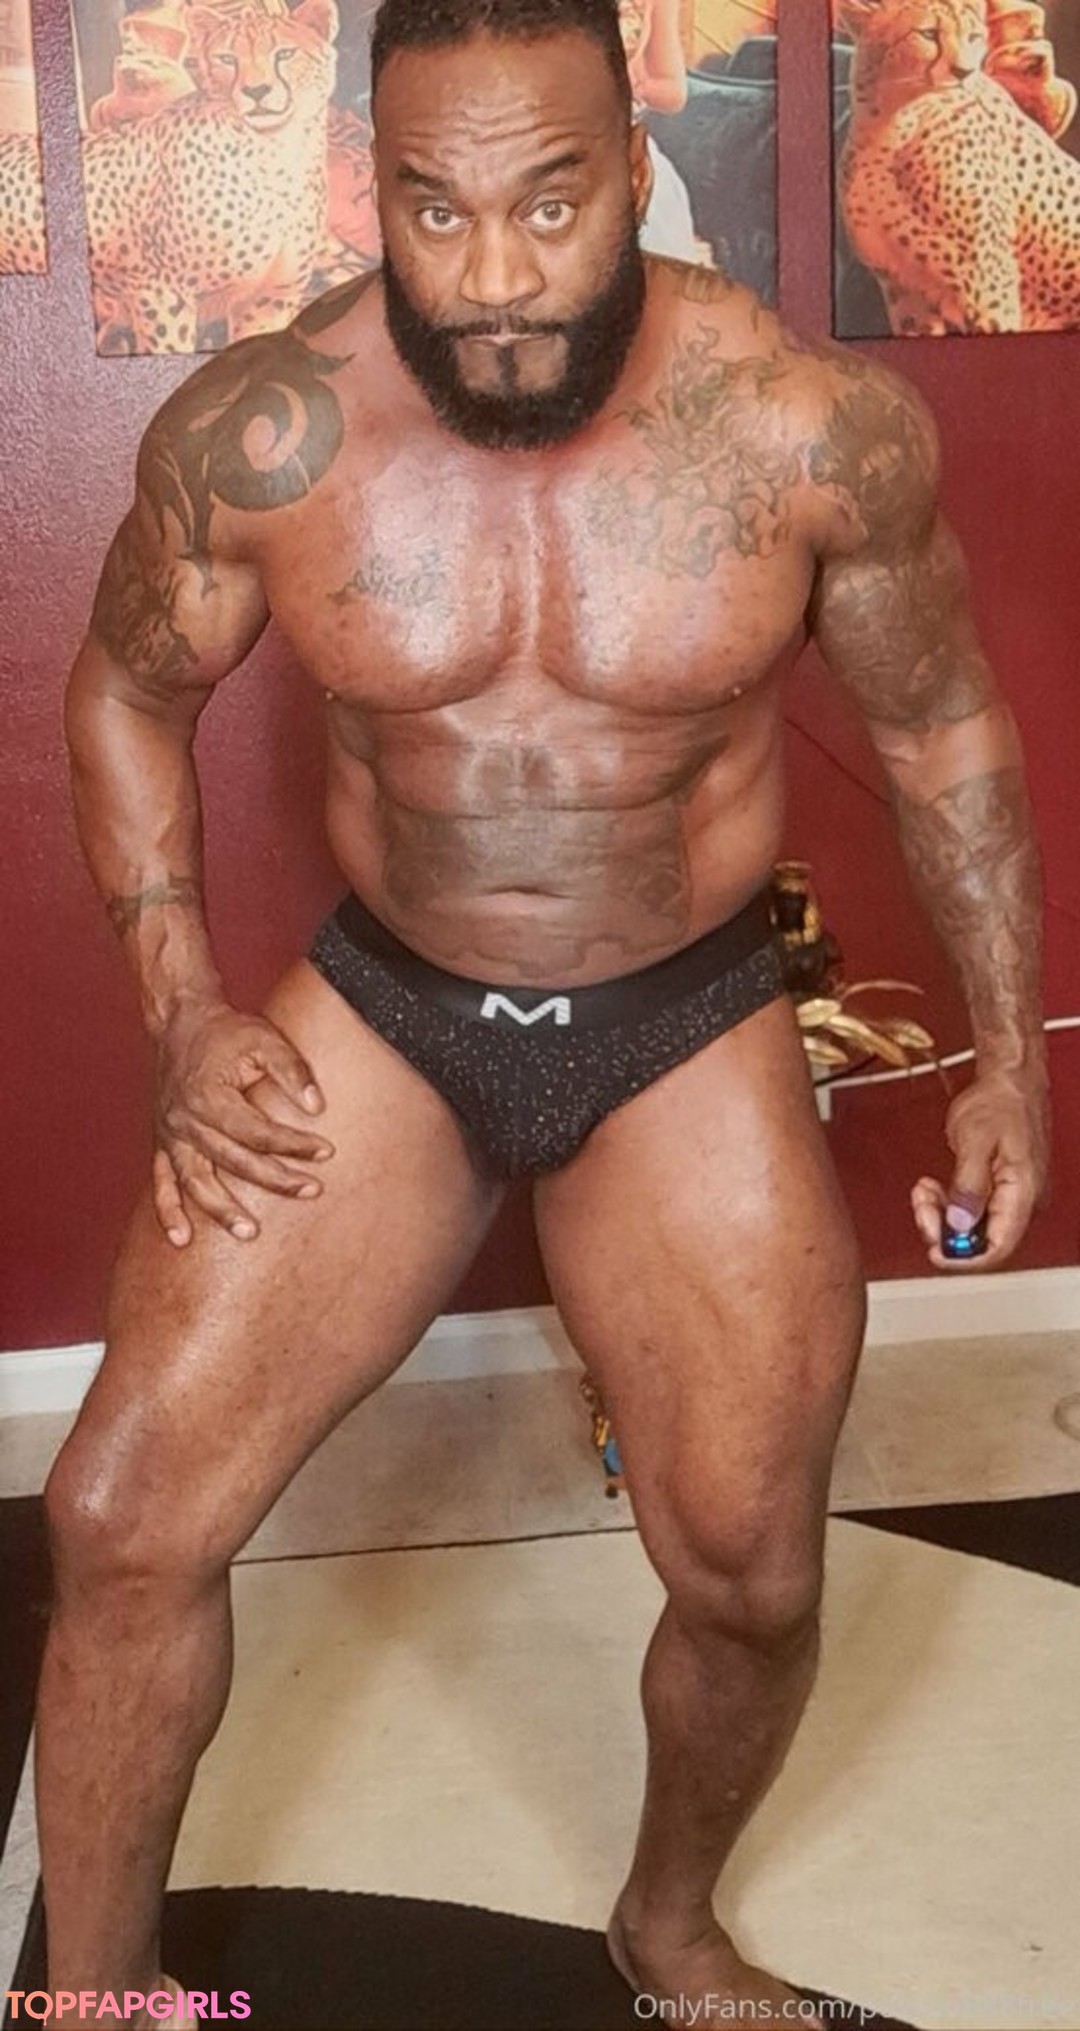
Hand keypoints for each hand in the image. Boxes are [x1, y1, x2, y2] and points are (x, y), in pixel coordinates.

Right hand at [153, 999, 335, 1246]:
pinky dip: (168, 1213)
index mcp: (209, 1098)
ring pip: (195, 1182)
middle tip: (311, 1190)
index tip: (327, 1151)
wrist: (180, 1022)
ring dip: (221, 1211)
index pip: (258, 1133)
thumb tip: (318, 1107)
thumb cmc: (226, 1032)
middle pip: (233, 1162)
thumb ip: (293, 1070)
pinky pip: (161, 1183)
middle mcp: (186, 1121)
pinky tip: (181, 1239)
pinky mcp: (162, 1142)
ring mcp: (171, 1135)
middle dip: (275, 1179)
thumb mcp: (264, 1038)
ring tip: (249, 1233)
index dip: (295, 1144)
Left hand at [911, 1067, 1050, 1272]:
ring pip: (971, 1227)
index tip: (935, 1251)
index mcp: (1022, 1192)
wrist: (1008, 1080)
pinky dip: (947, 1204)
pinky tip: (933, 1188)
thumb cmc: (999, 1102)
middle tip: (921, 1205)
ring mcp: (1009, 1195)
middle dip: (944, 1229)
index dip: (964, 1258)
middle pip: (980, 1241)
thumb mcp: (976, 1141)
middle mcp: (1020, 1200)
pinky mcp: (996, 1188)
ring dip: (941, 1215)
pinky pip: (970, 1210)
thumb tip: (960, 1224)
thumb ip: (968, 1186)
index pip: (997, 1247)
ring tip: (924, 1190)